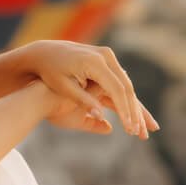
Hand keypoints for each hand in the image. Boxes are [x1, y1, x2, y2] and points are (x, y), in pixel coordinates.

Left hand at [24, 40, 158, 138]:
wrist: (44, 52)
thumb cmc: (50, 72)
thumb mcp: (64, 88)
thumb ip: (84, 101)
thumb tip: (103, 118)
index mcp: (94, 62)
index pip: (117, 89)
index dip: (125, 111)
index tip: (130, 128)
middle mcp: (105, 56)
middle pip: (126, 87)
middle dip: (134, 112)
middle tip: (141, 132)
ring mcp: (107, 55)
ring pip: (126, 84)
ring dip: (134, 106)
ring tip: (141, 127)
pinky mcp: (106, 58)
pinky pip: (120, 80)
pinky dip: (126, 98)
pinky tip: (132, 113)